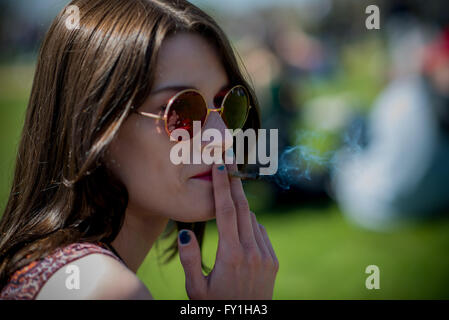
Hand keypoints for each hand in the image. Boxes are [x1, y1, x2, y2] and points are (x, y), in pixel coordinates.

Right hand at [178, 163, 278, 299]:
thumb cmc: (216, 306)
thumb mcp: (195, 289)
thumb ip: (189, 261)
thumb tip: (185, 234)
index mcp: (231, 255)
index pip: (226, 212)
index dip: (223, 186)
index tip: (222, 166)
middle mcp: (251, 251)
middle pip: (242, 208)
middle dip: (234, 185)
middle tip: (228, 165)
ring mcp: (265, 255)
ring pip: (252, 220)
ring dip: (240, 208)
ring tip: (227, 201)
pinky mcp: (272, 261)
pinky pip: (261, 232)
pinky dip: (250, 225)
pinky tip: (240, 232)